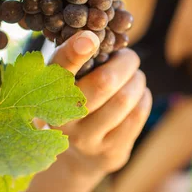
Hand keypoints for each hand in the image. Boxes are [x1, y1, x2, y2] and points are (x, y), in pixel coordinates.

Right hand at [48, 30, 151, 175]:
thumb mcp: (69, 83)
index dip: (74, 52)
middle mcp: (62, 119)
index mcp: (48, 92)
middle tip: (130, 58)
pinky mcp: (109, 152)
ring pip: (124, 99)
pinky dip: (143, 98)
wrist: (81, 155)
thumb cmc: (78, 104)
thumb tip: (109, 35)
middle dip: (126, 63)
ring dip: (137, 81)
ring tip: (136, 77)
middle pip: (104, 82)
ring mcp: (86, 140)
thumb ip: (81, 60)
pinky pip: (136, 116)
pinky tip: (139, 95)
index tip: (91, 39)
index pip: (59, 70)